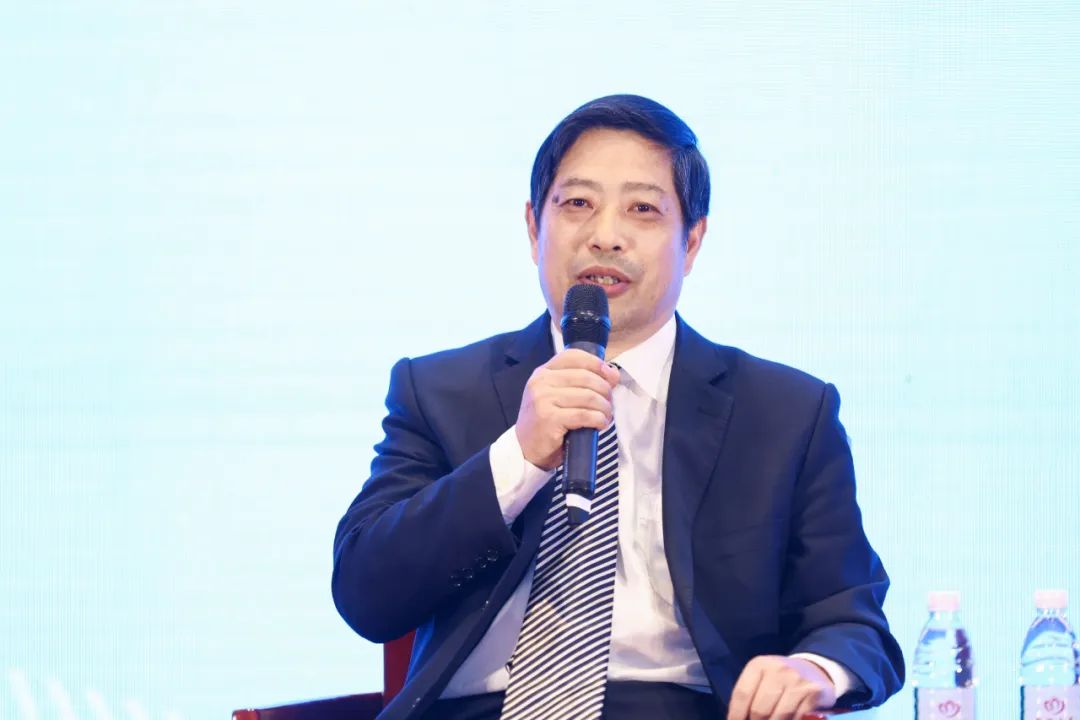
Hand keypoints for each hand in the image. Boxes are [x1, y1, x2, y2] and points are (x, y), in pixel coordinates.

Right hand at [516, 349, 619, 469]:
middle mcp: (541, 382)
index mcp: (543, 372)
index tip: (610, 377)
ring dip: (604, 407)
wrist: (526, 448)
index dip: (596, 364)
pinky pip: (584, 414)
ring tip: (606, 416)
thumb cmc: (546, 421)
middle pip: (586, 377)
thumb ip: (581, 382)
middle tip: (608, 404)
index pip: (573, 356)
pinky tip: (600, 424)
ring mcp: (543, 399)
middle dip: (605, 390)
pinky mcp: (549, 418)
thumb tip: (613, 373)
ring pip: (588, 396)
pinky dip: (598, 419)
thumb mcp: (558, 395)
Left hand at [727, 655, 836, 719]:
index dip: (736, 715)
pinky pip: (797, 718)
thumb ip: (749, 696)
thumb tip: (736, 719)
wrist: (812, 671)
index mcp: (758, 665)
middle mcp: (777, 669)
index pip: (742, 694)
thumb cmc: (779, 679)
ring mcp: (796, 681)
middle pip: (759, 709)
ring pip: (778, 716)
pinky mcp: (813, 692)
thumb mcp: (761, 679)